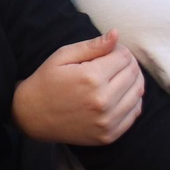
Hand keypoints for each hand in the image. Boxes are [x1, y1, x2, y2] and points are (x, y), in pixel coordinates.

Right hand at [12, 30, 143, 144]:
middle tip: (115, 62)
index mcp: (91, 77)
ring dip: (133, 80)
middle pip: (133, 74)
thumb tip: (116, 34)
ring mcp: (107, 121)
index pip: (124, 57)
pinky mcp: (108, 135)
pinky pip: (134, 113)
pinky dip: (132, 100)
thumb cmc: (46, 82)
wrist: (32, 116)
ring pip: (138, 92)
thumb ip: (92, 46)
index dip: (120, 50)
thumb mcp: (62, 56)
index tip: (110, 51)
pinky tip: (120, 95)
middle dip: (128, 63)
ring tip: (118, 77)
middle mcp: (103, 101)